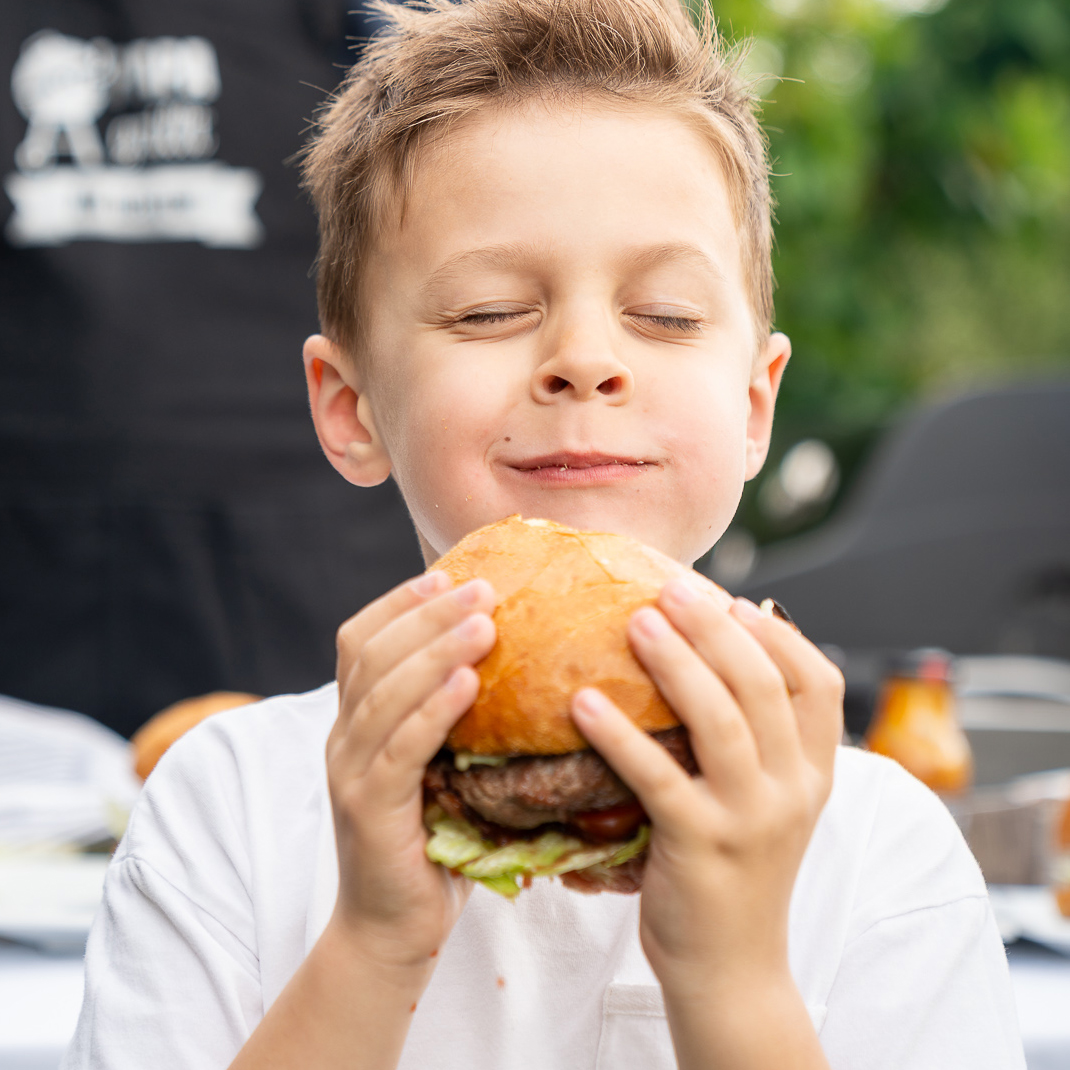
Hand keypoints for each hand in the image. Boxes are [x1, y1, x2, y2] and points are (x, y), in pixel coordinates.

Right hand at [325, 571, 496, 974]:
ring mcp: (349, 773)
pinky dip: (431, 711)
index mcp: (356, 722)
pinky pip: (399, 750)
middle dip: (427, 615)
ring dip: (434, 652)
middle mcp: (343, 738)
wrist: (390, 929)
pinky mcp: (367, 810)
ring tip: (483, 623)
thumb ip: (451, 720)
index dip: (399, 604)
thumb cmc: (429, 842)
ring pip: (384, 694)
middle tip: (482, 588)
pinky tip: (466, 684)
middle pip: (375, 656)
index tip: (446, 575)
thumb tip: (510, 667)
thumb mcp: (437, 768)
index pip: (362, 642)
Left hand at [570, 580, 842, 995]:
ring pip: (720, 720)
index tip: (735, 601)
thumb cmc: (734, 871)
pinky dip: (620, 735)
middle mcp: (793, 790)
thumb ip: (757, 741)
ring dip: (676, 663)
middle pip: (763, 686)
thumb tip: (714, 658)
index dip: (779, 635)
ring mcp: (750, 820)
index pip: (821, 684)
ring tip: (635, 622)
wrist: (732, 969)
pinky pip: (658, 777)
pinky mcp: (700, 847)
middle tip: (672, 589)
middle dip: (717, 628)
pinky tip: (582, 704)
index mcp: (814, 774)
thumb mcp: (767, 803)